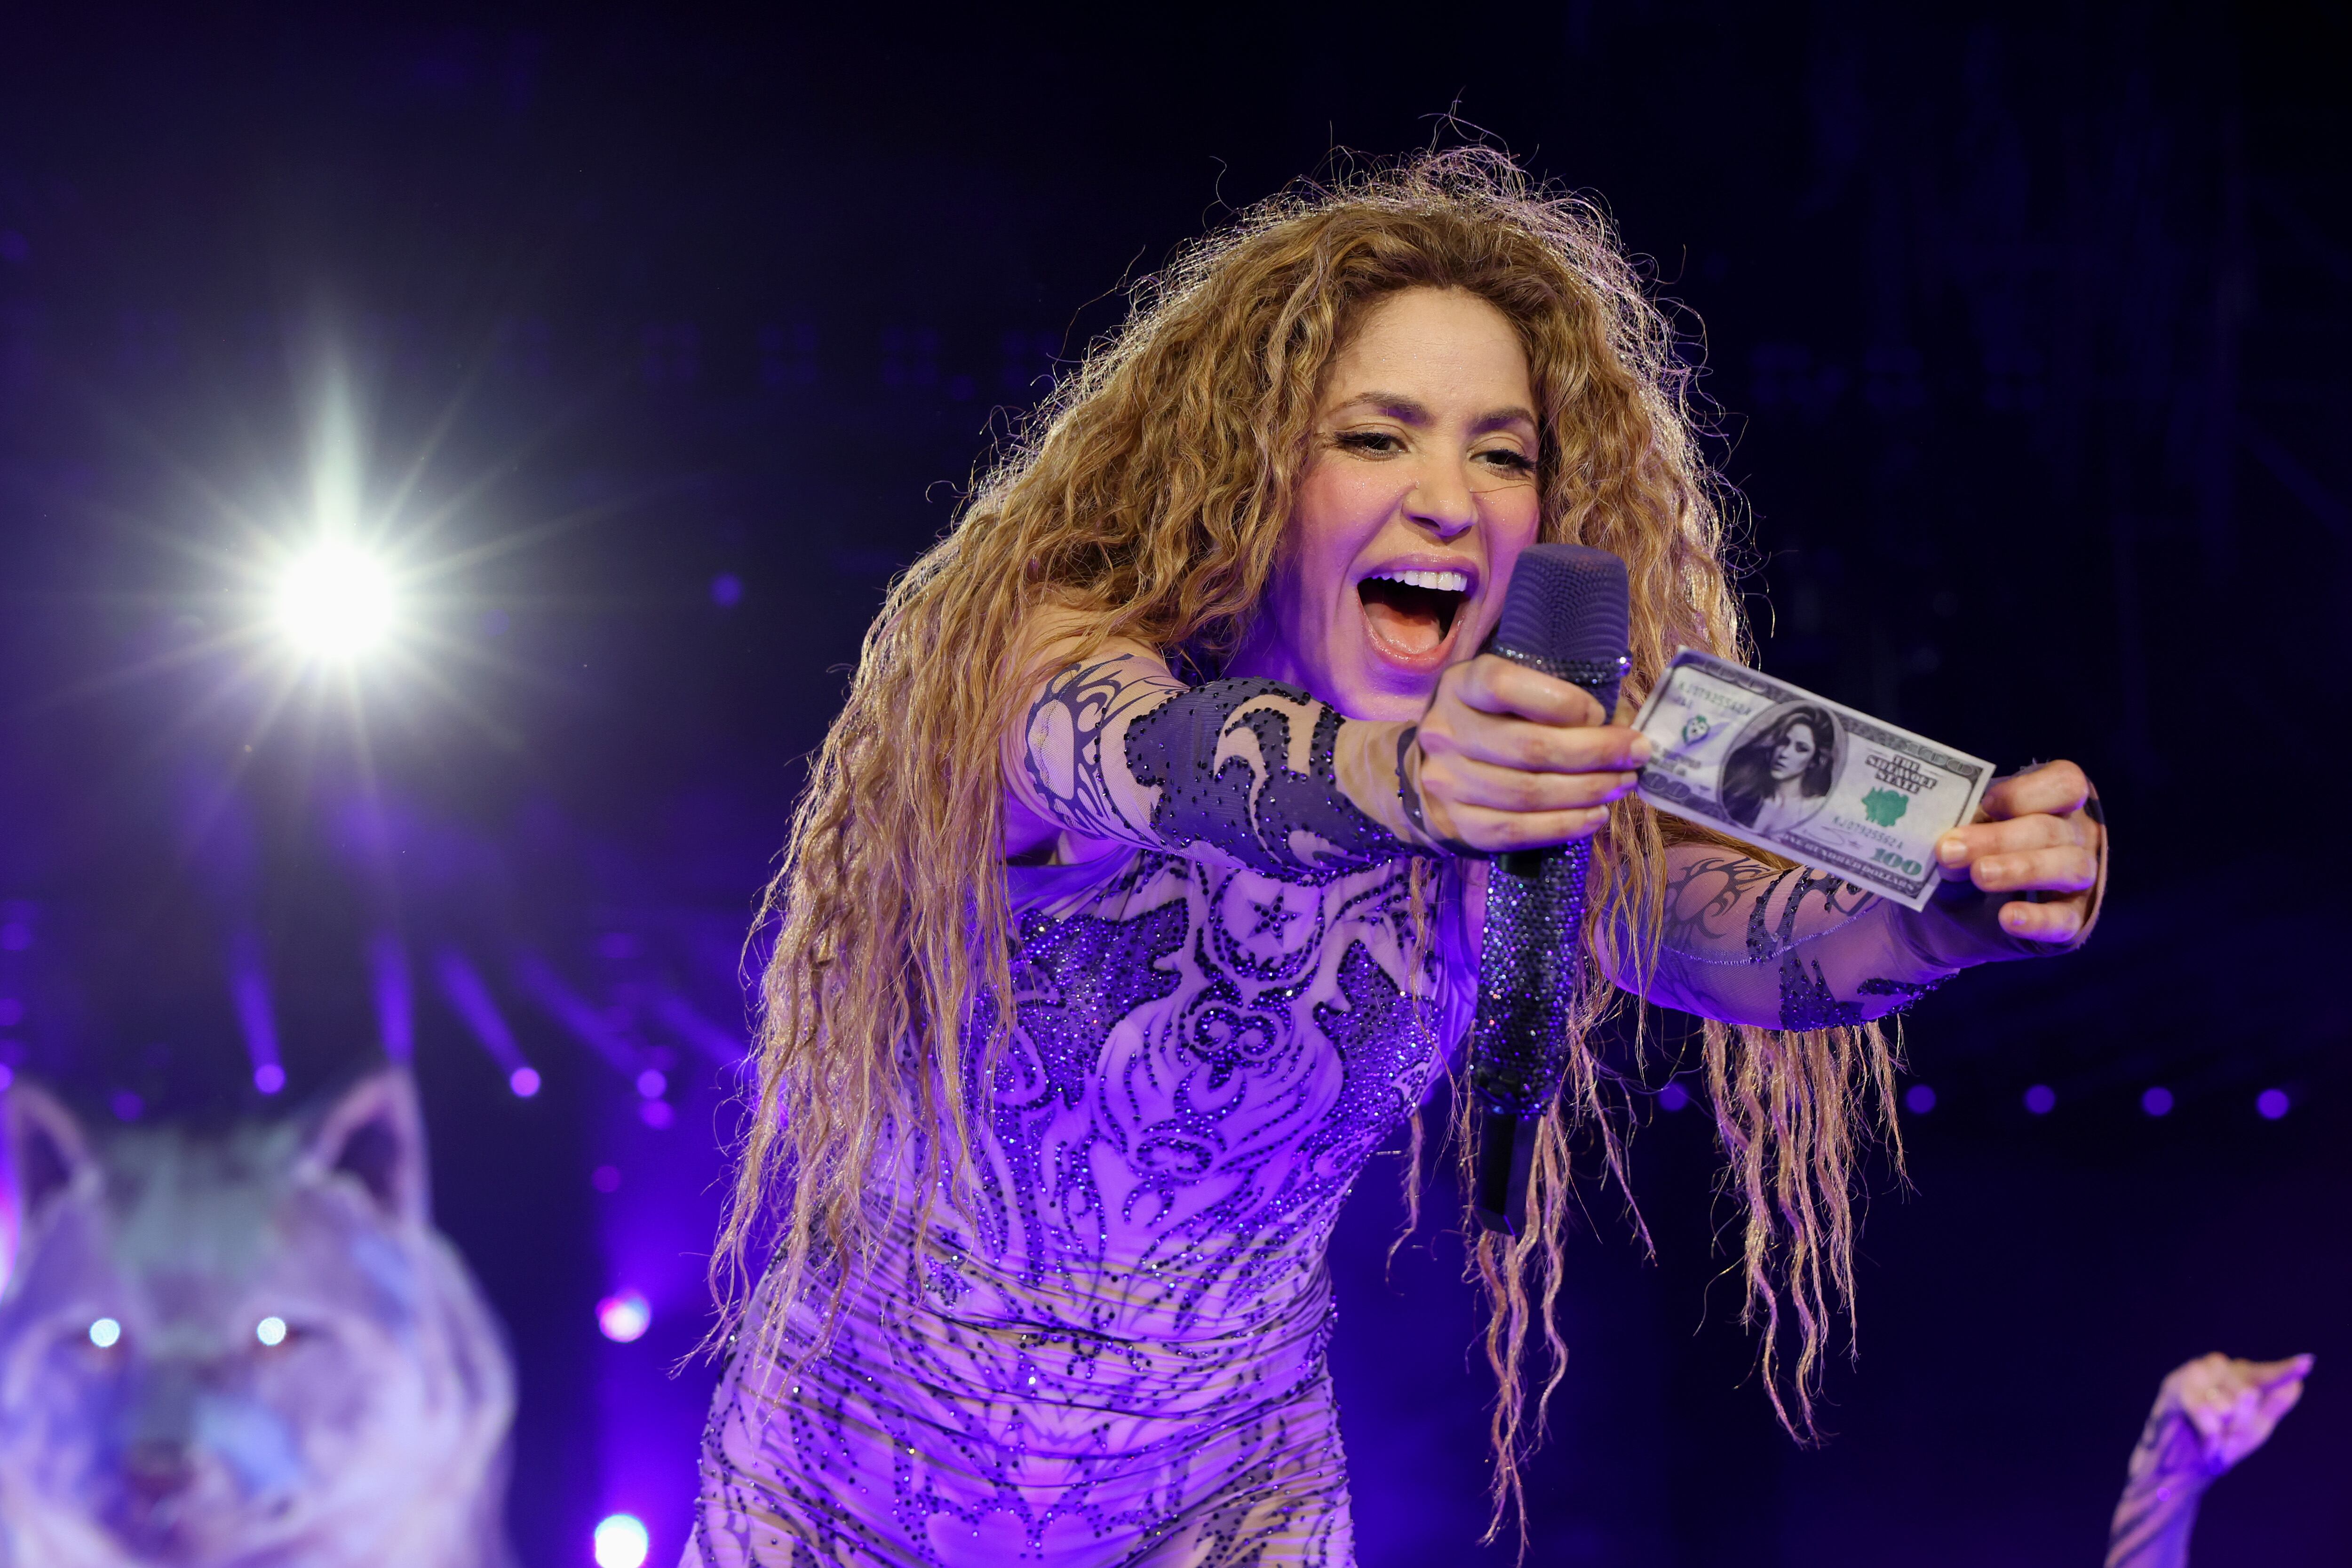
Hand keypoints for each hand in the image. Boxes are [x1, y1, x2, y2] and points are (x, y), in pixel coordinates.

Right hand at [1408, 653, 1649, 852]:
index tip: (1600, 714)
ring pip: (1528, 792)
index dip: (1561, 701)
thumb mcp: (1510, 694)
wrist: (1430, 770)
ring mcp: (1447, 781)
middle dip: (1595, 752)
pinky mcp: (1457, 823)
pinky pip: (1516, 830)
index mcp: (1460, 686)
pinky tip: (1595, 817)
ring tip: (1622, 784)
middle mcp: (1446, 731)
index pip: (1503, 685)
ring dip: (1587, 791)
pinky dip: (1563, 825)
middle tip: (1635, 754)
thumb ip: (1557, 700)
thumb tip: (1625, 726)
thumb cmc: (1490, 721)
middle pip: (1529, 746)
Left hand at [1932, 760, 2102, 941]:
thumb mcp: (1971, 827)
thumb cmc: (1974, 850)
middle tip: (1950, 850)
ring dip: (2020, 870)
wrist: (1965, 908)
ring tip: (1979, 875)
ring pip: (2068, 867)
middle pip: (2050, 829)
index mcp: (2056, 802)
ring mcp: (2079, 878)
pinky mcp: (2074, 918)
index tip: (1985, 805)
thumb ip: (1968, 822)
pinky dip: (2037, 919)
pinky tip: (2008, 917)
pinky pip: (2065, 919)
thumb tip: (1950, 833)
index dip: (2026, 793)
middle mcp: (2077, 835)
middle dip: (1998, 838)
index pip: (2065, 784)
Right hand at [2151, 1352, 2312, 1479]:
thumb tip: (2296, 1385)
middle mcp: (2221, 1368)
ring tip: (2211, 1436)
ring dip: (2222, 1430)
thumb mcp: (2253, 1430)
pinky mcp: (2174, 1384)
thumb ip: (2273, 1407)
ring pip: (2226, 1404)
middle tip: (2228, 1438)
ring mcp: (2196, 1372)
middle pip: (2248, 1394)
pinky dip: (2207, 1431)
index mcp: (2244, 1377)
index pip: (2268, 1375)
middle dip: (2241, 1424)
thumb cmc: (2218, 1442)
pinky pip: (2202, 1410)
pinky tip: (2207, 1439)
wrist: (2178, 1462)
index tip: (2306, 1364)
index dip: (2286, 1370)